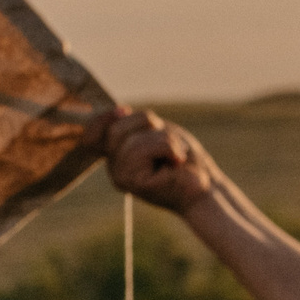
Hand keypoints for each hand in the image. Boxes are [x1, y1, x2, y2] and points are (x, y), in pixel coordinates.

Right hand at [97, 107, 223, 214]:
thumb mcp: (157, 133)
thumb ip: (135, 124)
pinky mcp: (133, 183)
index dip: (103, 118)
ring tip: (177, 155)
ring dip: (164, 139)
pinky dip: (168, 147)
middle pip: (116, 129)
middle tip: (171, 142)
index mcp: (116, 157)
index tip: (123, 109)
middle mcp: (114, 169)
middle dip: (148, 124)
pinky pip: (144, 148)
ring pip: (134, 139)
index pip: (93, 133)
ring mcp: (121, 177)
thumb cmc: (185, 161)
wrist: (207, 190)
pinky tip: (177, 162)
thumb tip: (119, 110)